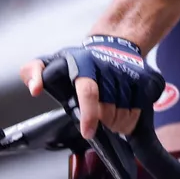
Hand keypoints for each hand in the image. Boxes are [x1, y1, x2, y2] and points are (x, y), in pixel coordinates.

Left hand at [20, 35, 163, 138]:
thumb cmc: (78, 62)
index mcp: (82, 63)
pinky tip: (123, 109)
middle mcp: (107, 67)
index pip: (89, 92)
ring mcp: (129, 73)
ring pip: (125, 116)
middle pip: (108, 112)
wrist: (114, 45)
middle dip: (101, 120)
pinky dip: (131, 118)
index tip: (87, 133)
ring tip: (108, 111)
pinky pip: (140, 112)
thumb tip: (35, 88)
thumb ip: (33, 72)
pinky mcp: (146, 80)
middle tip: (95, 117)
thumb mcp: (51, 61)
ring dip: (116, 122)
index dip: (89, 115)